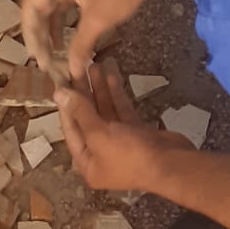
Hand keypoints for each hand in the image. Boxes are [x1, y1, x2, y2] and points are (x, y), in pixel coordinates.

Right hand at [22, 0, 160, 81]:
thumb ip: (80, 46)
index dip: (31, 34)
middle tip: (43, 62)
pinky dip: (60, 23)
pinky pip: (60, 4)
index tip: (36, 58)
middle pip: (37, 6)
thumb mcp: (98, 20)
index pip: (31, 5)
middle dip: (39, 35)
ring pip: (49, 6)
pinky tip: (62, 43)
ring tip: (50, 57)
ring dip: (49, 30)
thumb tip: (72, 73)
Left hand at [57, 66, 192, 192]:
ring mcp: (119, 142)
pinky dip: (116, 93)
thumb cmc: (129, 155)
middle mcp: (101, 153)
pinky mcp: (135, 132)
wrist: (171, 164)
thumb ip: (80, 112)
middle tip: (79, 67)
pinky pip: (121, 109)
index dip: (66, 105)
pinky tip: (112, 74)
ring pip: (105, 111)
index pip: (71, 129)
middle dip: (83, 93)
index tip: (61, 81)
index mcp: (87, 162)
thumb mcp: (100, 135)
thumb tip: (58, 93)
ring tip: (94, 64)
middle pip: (88, 118)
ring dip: (99, 89)